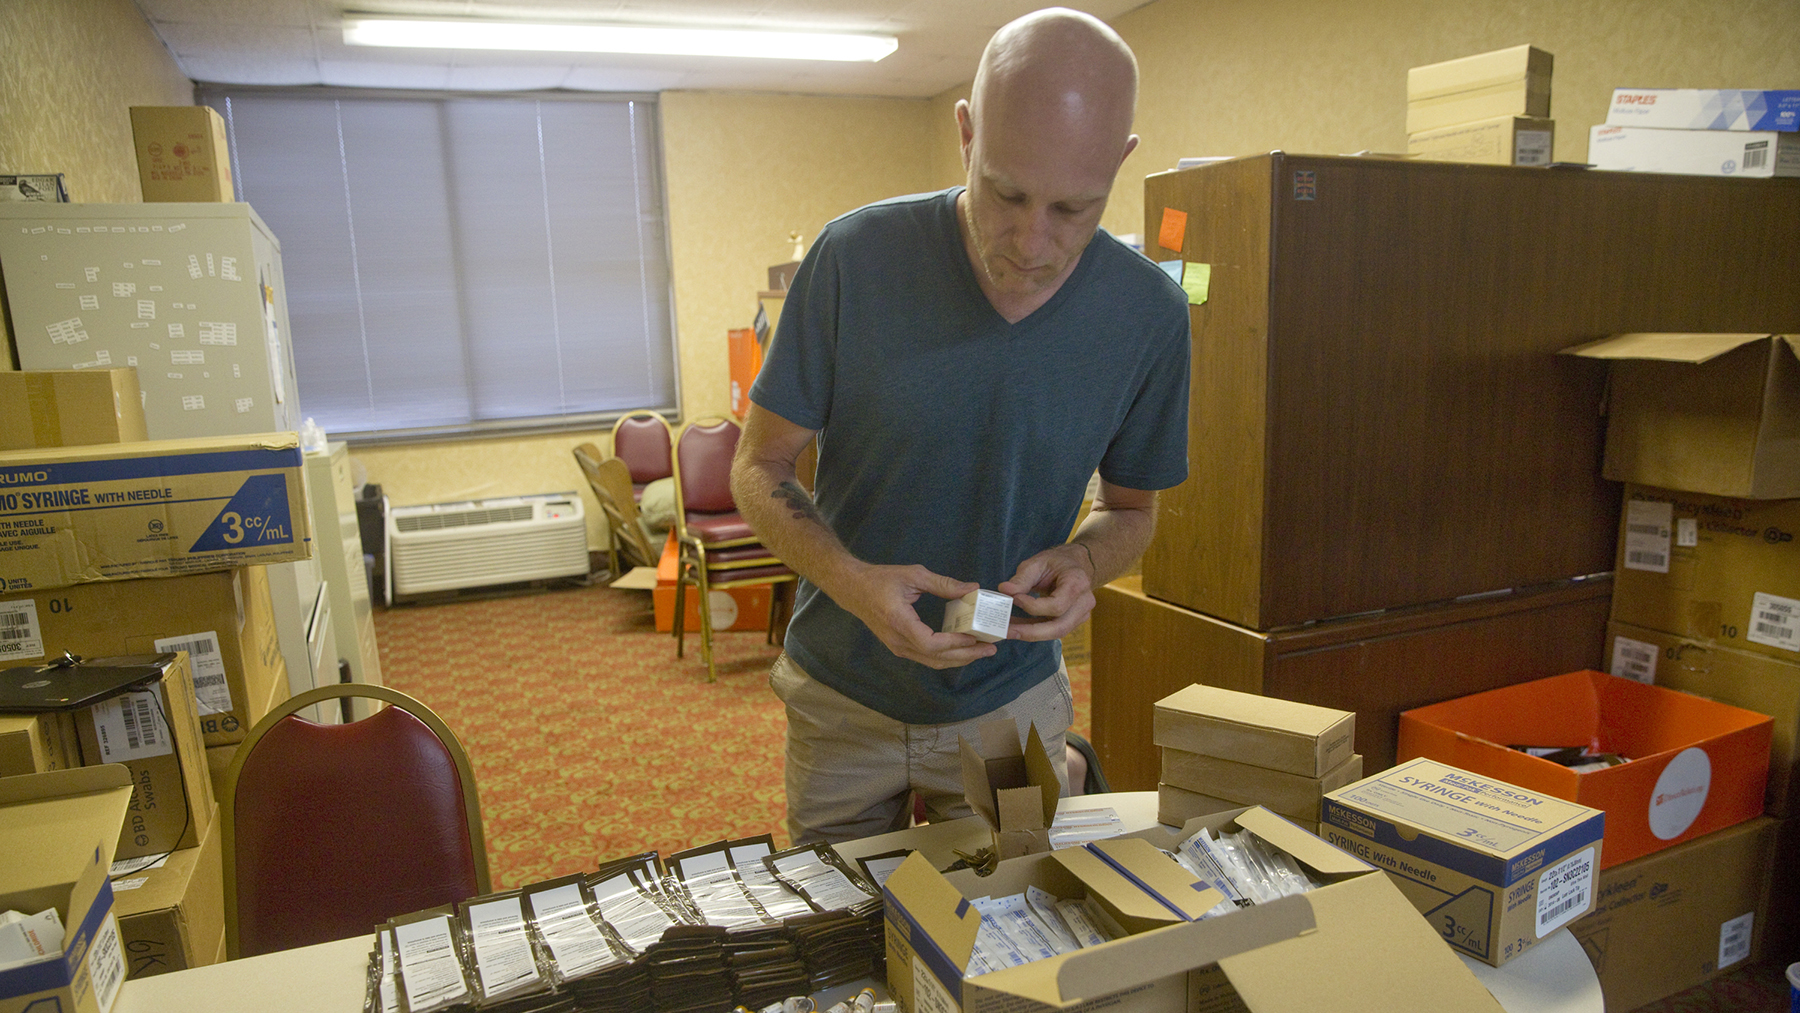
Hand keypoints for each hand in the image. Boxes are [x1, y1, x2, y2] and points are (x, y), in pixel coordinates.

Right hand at [831, 562, 998, 669]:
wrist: (852, 589)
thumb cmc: (880, 579)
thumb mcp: (913, 575)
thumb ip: (943, 584)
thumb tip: (972, 589)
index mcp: (900, 622)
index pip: (931, 644)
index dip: (954, 644)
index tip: (974, 638)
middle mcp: (898, 641)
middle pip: (935, 658)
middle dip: (965, 655)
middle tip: (990, 649)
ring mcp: (897, 647)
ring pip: (932, 662)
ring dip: (958, 658)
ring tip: (981, 651)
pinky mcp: (899, 647)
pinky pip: (926, 657)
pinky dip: (946, 655)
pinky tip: (962, 649)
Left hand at [997, 543, 1096, 641]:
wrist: (1075, 564)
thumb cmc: (1057, 562)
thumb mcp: (1038, 562)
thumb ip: (1022, 578)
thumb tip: (1004, 590)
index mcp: (1078, 584)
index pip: (1057, 605)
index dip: (1033, 606)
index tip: (1014, 599)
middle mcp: (1084, 602)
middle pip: (1059, 627)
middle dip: (1030, 632)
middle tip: (1006, 631)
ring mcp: (1081, 614)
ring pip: (1056, 632)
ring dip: (1030, 634)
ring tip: (1008, 630)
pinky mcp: (1073, 621)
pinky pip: (1053, 630)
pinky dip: (1034, 630)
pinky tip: (1016, 626)